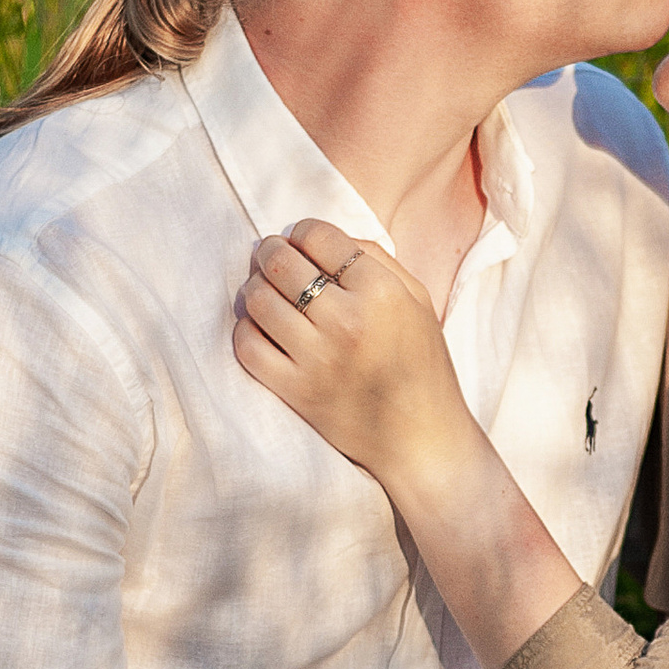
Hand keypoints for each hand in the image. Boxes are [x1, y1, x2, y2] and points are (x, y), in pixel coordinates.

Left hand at [232, 218, 474, 497]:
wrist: (421, 437)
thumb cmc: (421, 364)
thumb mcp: (416, 300)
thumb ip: (375, 258)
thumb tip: (318, 236)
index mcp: (382, 293)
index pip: (320, 237)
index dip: (303, 231)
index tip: (300, 239)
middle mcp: (347, 321)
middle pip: (282, 262)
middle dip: (269, 250)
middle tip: (270, 254)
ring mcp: (317, 359)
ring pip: (258, 300)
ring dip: (255, 287)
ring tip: (265, 289)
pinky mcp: (295, 391)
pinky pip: (247, 346)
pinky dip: (247, 329)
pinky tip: (262, 327)